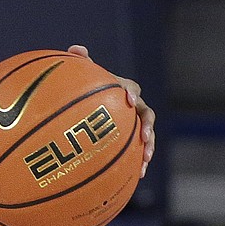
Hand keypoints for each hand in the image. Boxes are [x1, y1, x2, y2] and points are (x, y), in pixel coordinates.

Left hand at [68, 44, 154, 178]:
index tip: (128, 99)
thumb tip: (76, 49)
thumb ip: (79, 63)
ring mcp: (131, 125)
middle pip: (146, 114)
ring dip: (148, 147)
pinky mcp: (129, 141)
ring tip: (144, 161)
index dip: (131, 92)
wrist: (82, 110)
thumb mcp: (79, 76)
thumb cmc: (80, 89)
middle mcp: (130, 107)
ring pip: (146, 136)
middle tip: (144, 137)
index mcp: (121, 89)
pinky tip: (138, 176)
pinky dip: (139, 162)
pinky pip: (137, 151)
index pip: (131, 88)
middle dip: (148, 126)